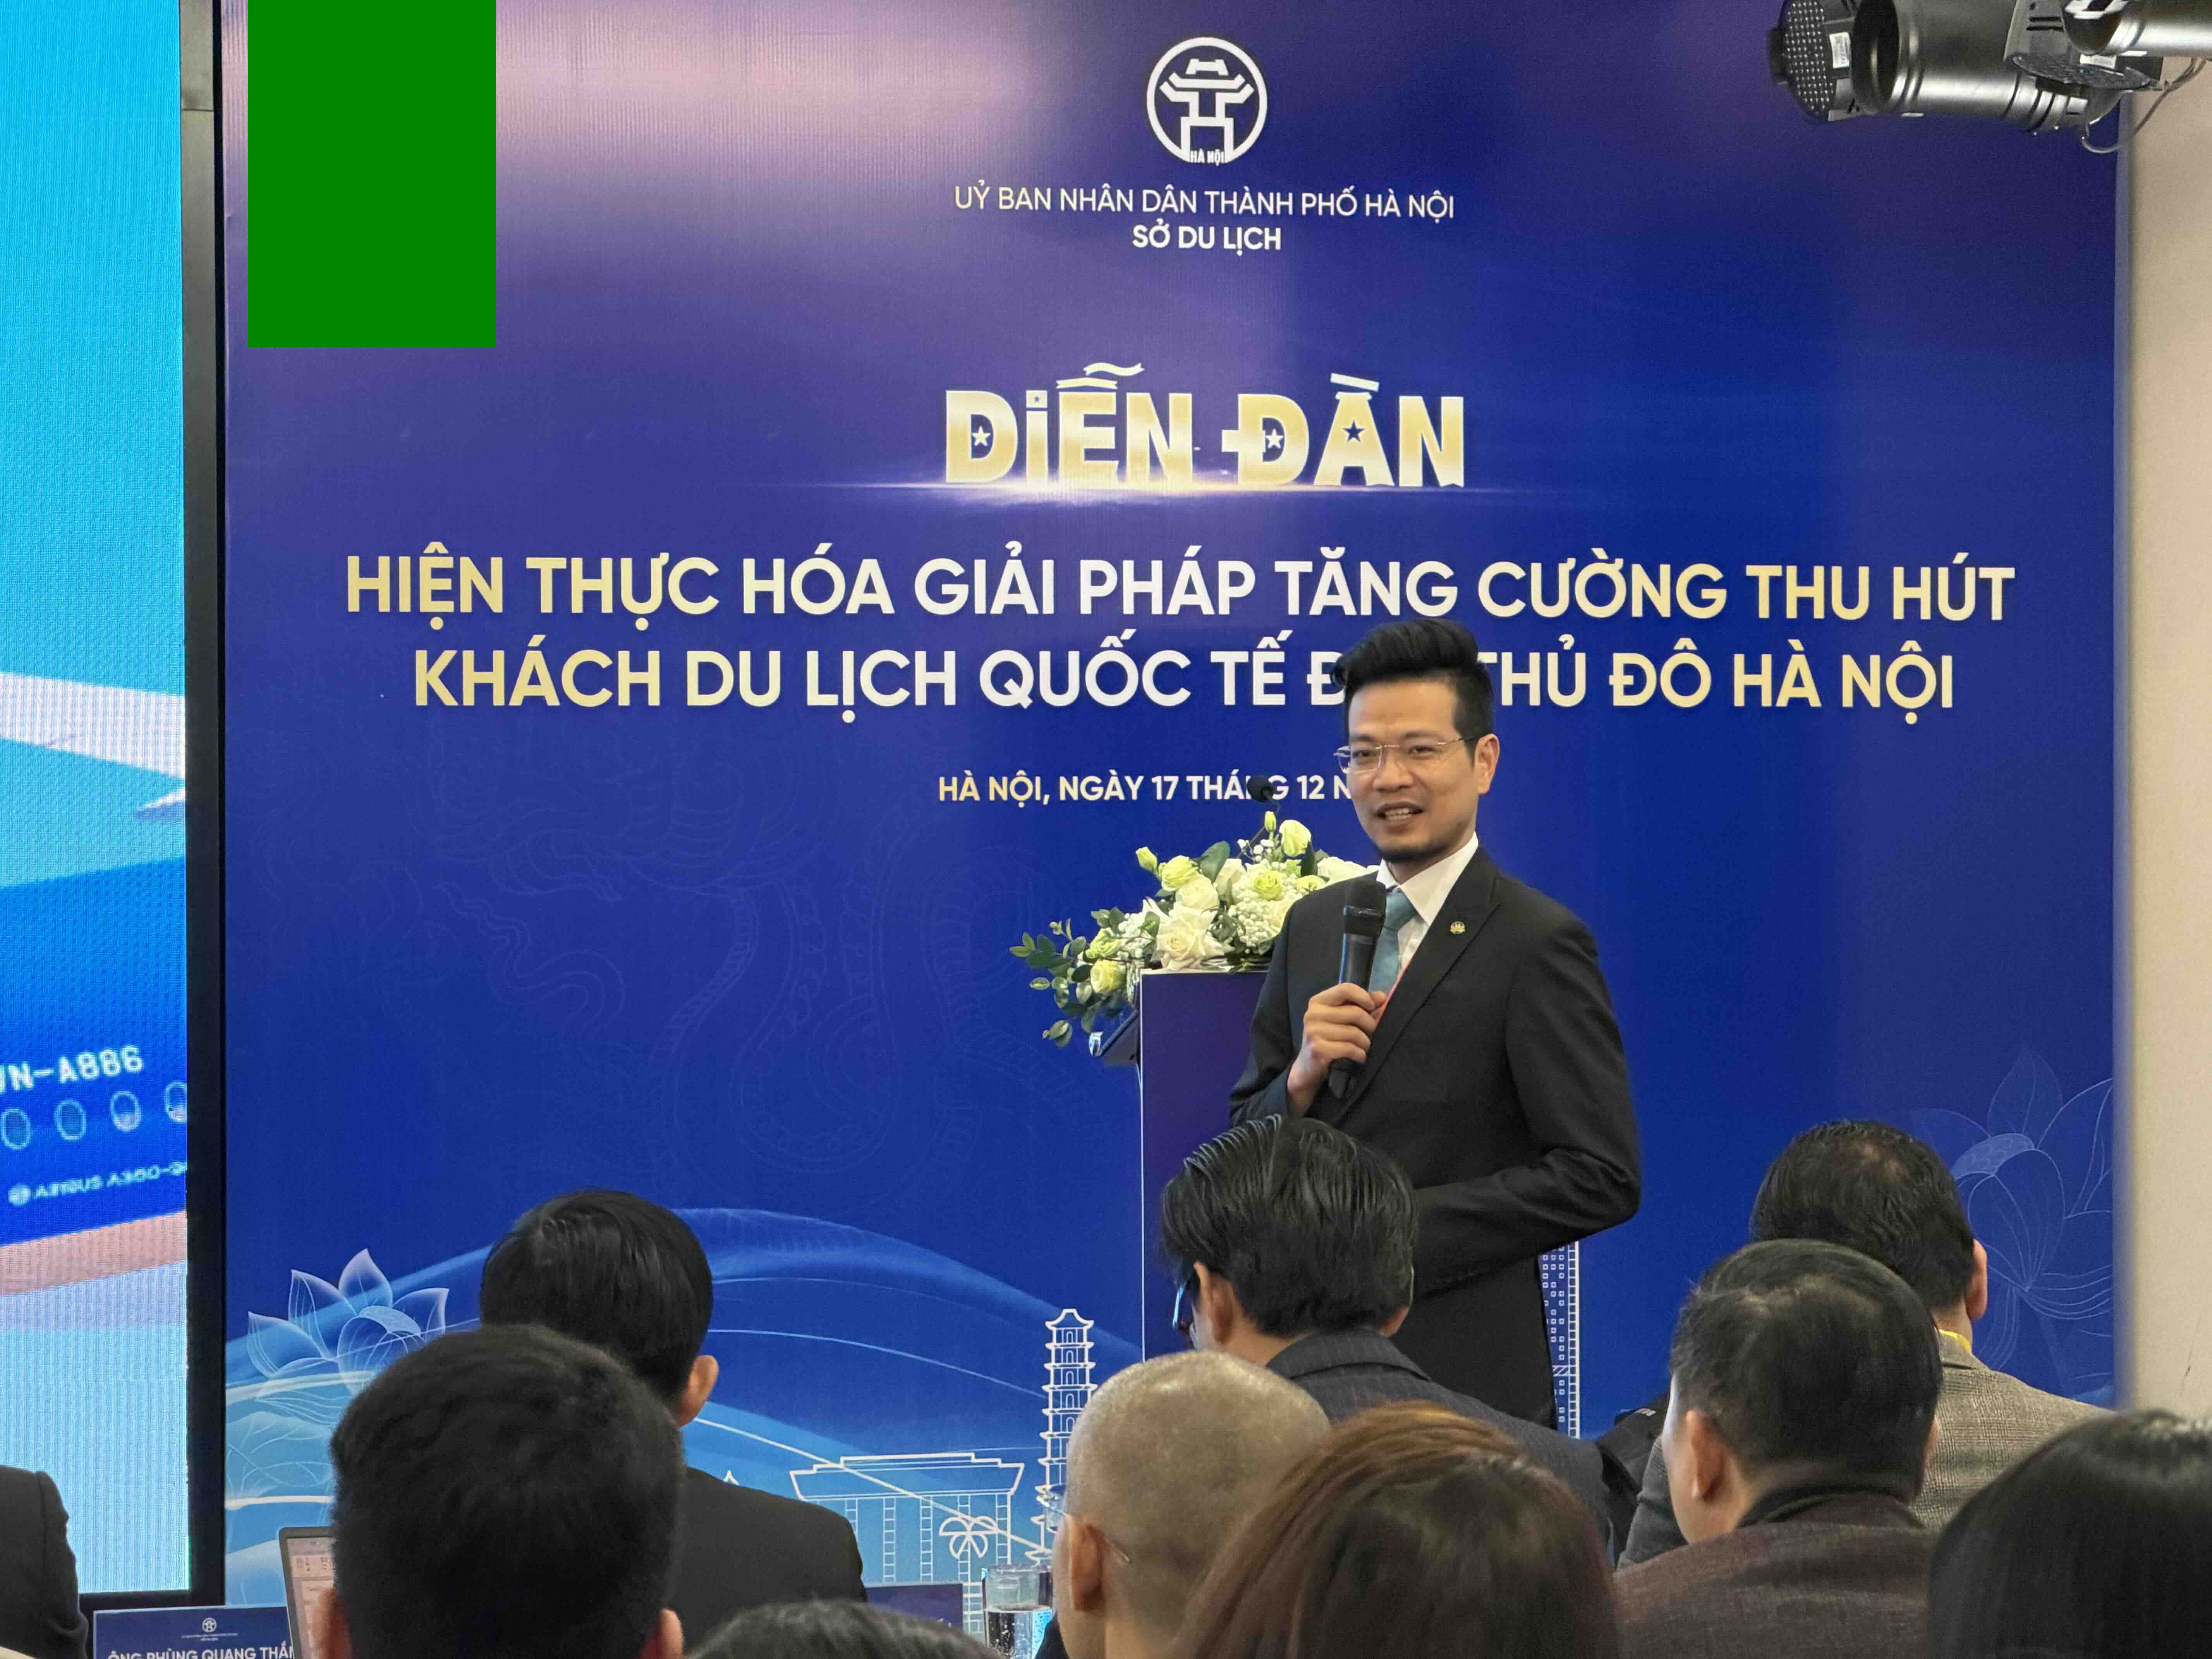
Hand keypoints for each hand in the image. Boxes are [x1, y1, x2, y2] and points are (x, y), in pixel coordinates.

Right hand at [1286, 982, 1386, 1110]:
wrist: (1308, 1067)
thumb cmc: (1327, 1039)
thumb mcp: (1340, 1018)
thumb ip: (1360, 1005)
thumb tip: (1382, 997)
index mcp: (1318, 1001)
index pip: (1345, 989)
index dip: (1364, 997)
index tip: (1372, 1007)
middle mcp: (1313, 1014)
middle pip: (1355, 1013)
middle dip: (1369, 1025)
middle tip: (1369, 1034)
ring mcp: (1313, 1032)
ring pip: (1354, 1033)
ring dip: (1365, 1043)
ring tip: (1363, 1047)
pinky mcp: (1318, 1050)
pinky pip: (1350, 1048)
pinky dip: (1360, 1054)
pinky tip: (1358, 1057)